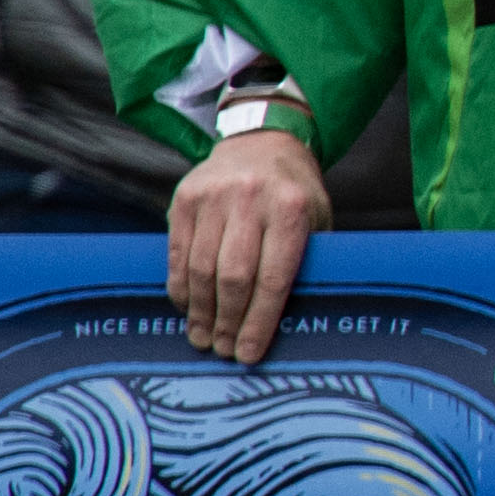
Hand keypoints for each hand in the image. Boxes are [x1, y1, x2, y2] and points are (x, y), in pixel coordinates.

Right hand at [166, 126, 328, 364]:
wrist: (262, 142)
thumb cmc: (295, 194)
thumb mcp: (317, 221)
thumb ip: (306, 262)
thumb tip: (287, 324)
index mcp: (291, 209)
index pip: (273, 277)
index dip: (259, 321)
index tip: (250, 353)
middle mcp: (250, 200)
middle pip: (233, 276)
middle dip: (228, 321)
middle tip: (224, 350)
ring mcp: (213, 196)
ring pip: (200, 268)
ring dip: (201, 311)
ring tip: (203, 338)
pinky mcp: (184, 198)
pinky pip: (177, 253)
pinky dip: (180, 286)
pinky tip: (187, 308)